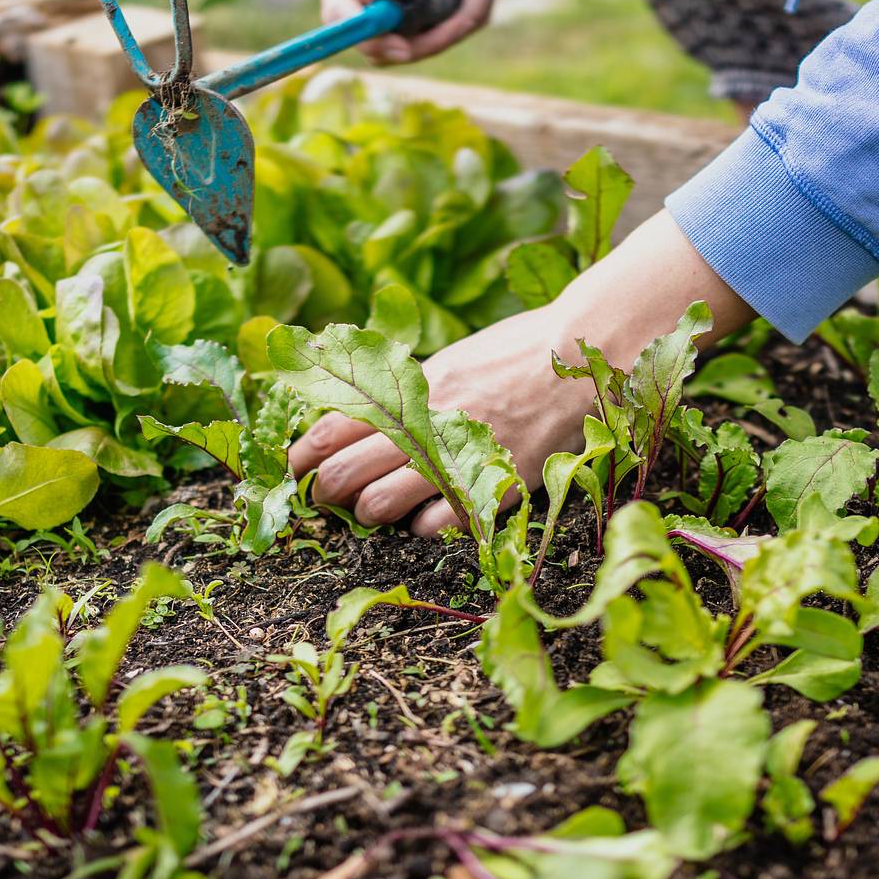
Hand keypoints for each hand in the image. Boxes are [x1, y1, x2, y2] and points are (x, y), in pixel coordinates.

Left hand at [288, 211, 756, 534]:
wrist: (582, 350)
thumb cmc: (516, 352)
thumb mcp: (451, 360)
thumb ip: (408, 389)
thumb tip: (359, 413)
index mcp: (412, 386)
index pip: (332, 425)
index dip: (304, 453)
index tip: (296, 466)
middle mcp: (426, 420)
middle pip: (345, 471)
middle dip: (327, 491)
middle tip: (327, 497)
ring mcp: (459, 453)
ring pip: (381, 503)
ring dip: (369, 512)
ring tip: (374, 510)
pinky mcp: (495, 481)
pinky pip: (438, 525)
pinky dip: (424, 527)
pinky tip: (427, 520)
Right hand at [316, 0, 505, 65]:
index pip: (339, 12)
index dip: (366, 35)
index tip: (402, 44)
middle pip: (376, 46)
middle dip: (424, 40)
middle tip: (466, 14)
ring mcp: (385, 19)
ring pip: (411, 50)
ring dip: (453, 29)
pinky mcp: (412, 29)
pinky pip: (438, 42)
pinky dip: (464, 21)